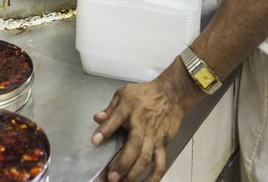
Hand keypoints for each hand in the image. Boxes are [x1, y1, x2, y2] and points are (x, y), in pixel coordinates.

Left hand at [93, 59, 198, 181]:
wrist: (172, 95)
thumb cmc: (145, 94)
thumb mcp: (124, 93)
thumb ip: (110, 108)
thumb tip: (97, 118)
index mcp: (130, 108)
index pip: (116, 118)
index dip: (106, 130)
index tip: (95, 141)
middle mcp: (142, 124)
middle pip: (134, 146)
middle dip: (122, 163)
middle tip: (111, 176)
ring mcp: (154, 136)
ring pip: (146, 158)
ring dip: (134, 173)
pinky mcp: (163, 144)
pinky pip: (160, 163)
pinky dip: (154, 177)